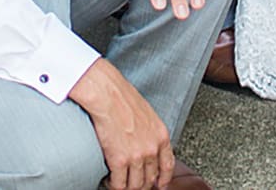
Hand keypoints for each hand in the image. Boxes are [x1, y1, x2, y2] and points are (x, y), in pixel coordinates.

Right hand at [69, 58, 174, 189]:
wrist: (108, 95)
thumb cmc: (123, 99)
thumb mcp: (148, 115)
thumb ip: (150, 132)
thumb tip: (145, 143)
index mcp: (161, 136)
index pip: (168, 166)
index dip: (163, 179)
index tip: (159, 185)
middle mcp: (152, 148)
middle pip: (150, 179)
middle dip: (142, 184)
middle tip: (132, 183)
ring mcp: (137, 156)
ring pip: (135, 186)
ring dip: (127, 187)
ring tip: (118, 181)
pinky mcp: (120, 161)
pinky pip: (119, 184)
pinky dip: (113, 185)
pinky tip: (108, 179)